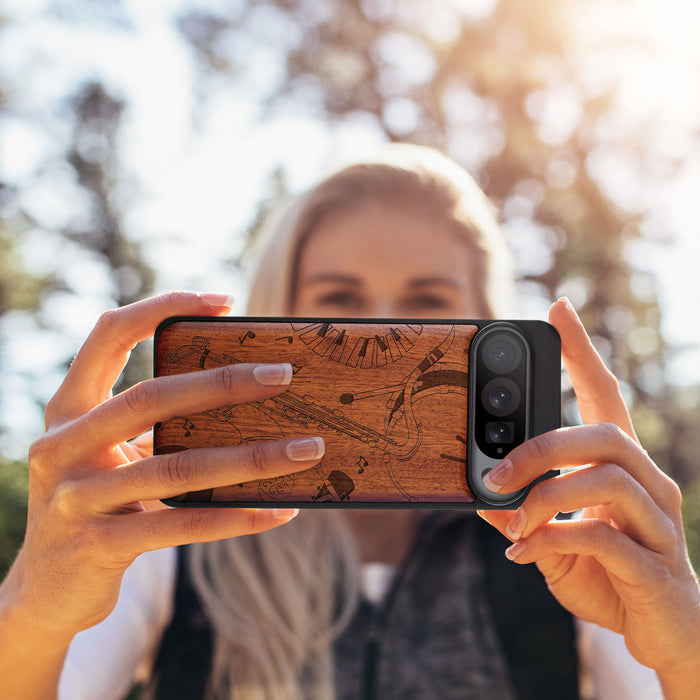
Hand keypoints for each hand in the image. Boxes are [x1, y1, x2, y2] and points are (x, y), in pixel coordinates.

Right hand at [3, 292, 323, 640]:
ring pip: (177, 468)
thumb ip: (154, 426)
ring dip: (252, 458)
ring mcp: (76, 498)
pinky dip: (237, 517)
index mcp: (68, 409)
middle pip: (151, 397)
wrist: (46, 590)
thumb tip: (247, 398)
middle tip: (284, 374)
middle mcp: (62, 446)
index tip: (224, 301)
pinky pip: (183, 525)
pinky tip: (280, 511)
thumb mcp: (111, 455)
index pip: (108, 334)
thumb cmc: (97, 503)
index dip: (162, 307)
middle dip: (224, 383)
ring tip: (307, 449)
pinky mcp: (99, 546)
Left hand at [478, 298, 699, 690]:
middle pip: (604, 435)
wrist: (664, 634)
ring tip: (511, 522)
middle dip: (541, 447)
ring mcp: (659, 524)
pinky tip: (523, 554)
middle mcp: (650, 484)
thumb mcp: (553, 540)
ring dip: (544, 497)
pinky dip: (553, 540)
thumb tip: (481, 496)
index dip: (582, 352)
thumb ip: (523, 515)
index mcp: (622, 468)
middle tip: (495, 472)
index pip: (605, 395)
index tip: (558, 309)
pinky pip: (604, 538)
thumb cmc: (609, 576)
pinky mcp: (657, 567)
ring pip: (606, 480)